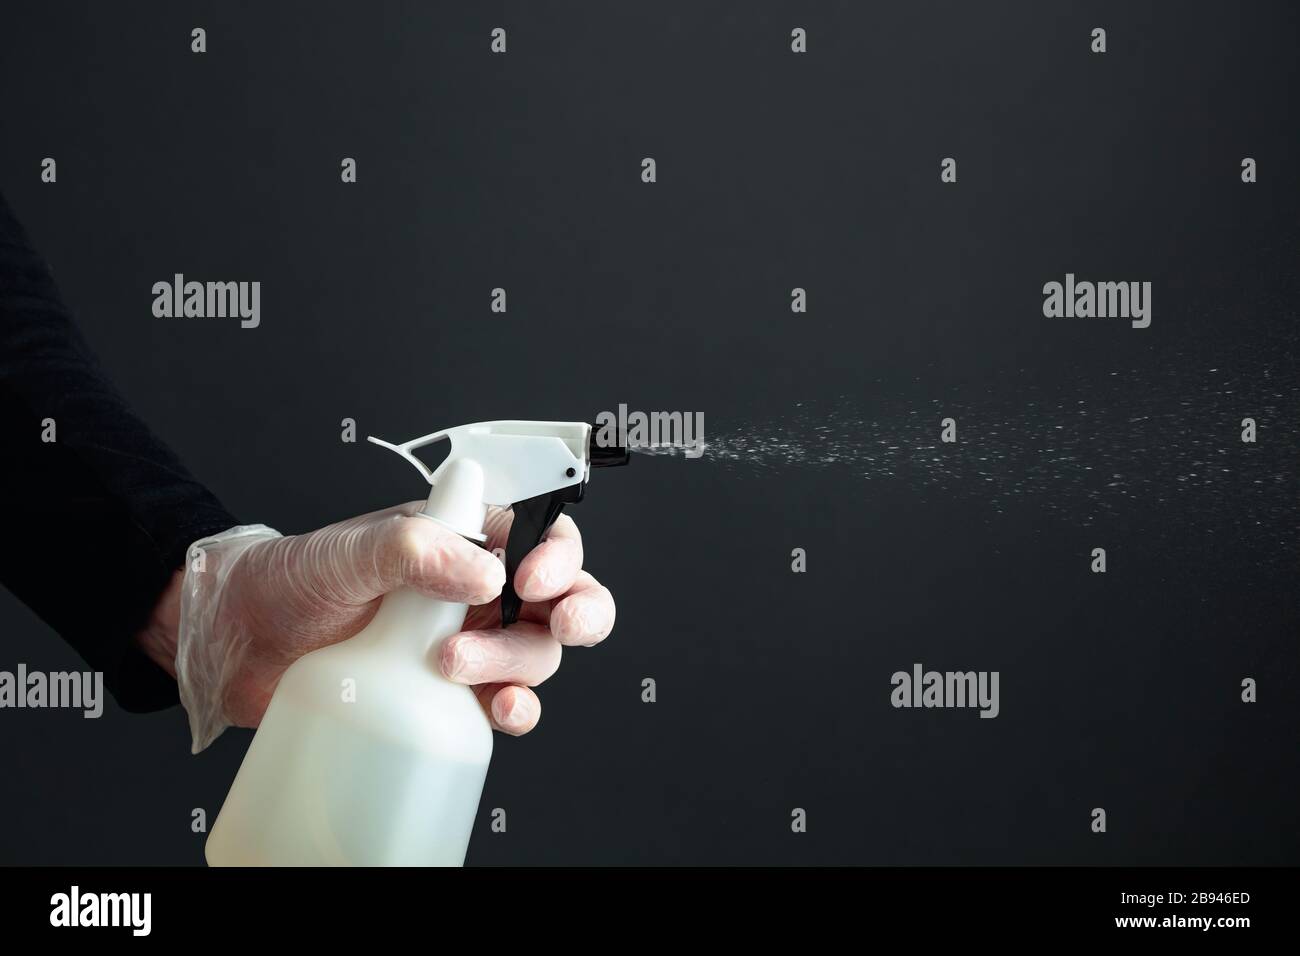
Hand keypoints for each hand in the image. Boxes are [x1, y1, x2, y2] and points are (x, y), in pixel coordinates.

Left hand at [146, 502, 615, 750]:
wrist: (236, 645)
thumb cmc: (287, 581)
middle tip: (555, 621)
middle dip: (575, 610)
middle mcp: (475, 590)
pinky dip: (517, 709)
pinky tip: (501, 711)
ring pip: (536, 653)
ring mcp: (466, 645)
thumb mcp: (344, 554)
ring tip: (452, 665)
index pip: (540, 534)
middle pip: (559, 599)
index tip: (531, 577)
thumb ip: (410, 549)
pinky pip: (505, 703)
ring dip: (518, 663)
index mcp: (462, 538)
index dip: (557, 555)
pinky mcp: (448, 696)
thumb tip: (484, 570)